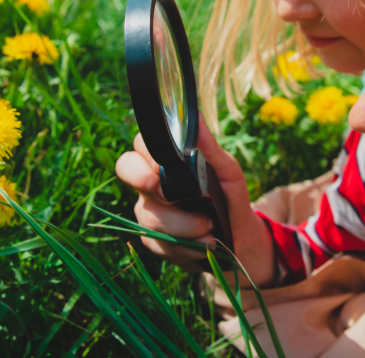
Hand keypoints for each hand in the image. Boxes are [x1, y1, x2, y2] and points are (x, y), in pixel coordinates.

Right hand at [115, 115, 274, 284]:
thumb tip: (197, 119)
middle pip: (125, 169)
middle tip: (171, 196)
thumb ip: (211, 148)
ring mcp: (148, 212)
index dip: (148, 153)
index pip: (141, 144)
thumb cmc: (230, 198)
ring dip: (183, 226)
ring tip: (209, 228)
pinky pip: (158, 242)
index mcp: (165, 162)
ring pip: (148, 215)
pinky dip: (185, 246)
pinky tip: (202, 243)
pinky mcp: (153, 240)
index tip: (166, 165)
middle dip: (144, 181)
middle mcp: (150, 184)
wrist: (239, 239)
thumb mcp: (228, 172)